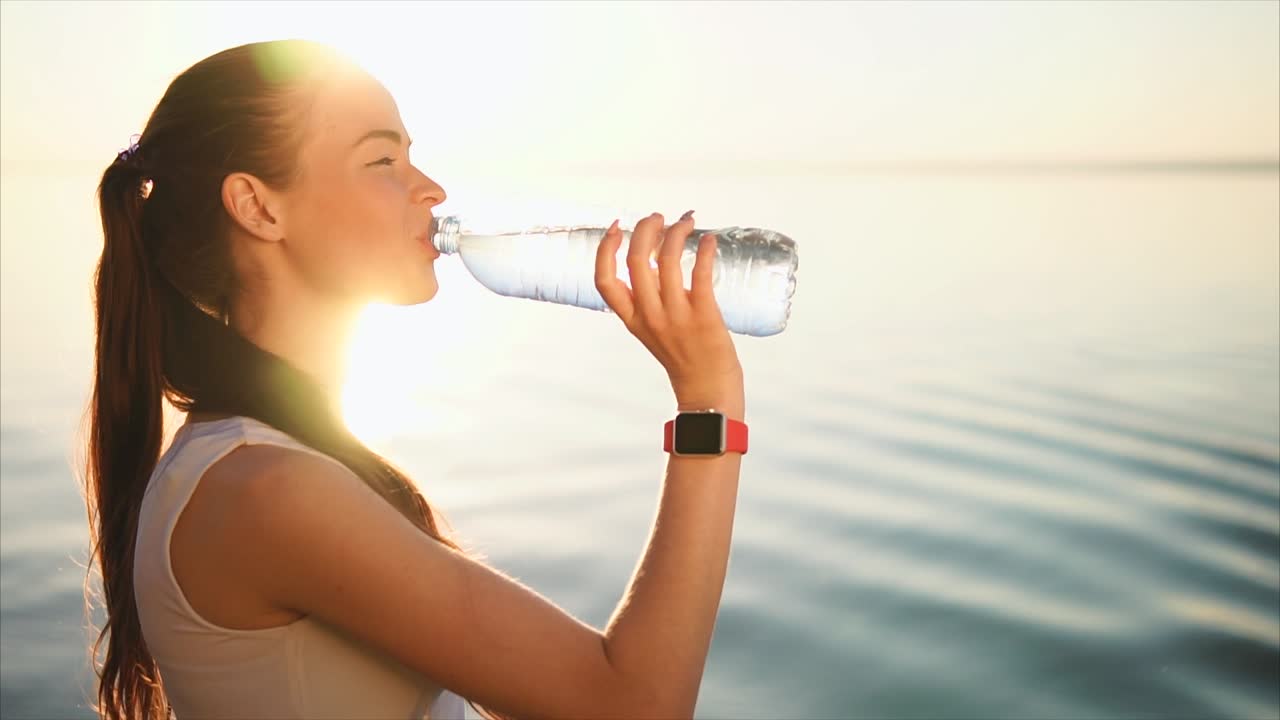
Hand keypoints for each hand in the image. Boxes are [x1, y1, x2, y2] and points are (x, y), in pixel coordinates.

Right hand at [595, 211, 744, 414]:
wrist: (707, 390)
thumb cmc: (684, 357)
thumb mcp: (653, 329)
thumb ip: (649, 298)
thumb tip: (656, 257)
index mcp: (632, 319)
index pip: (604, 280)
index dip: (605, 249)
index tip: (616, 227)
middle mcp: (649, 315)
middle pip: (635, 261)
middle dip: (645, 229)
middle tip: (658, 218)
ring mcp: (676, 315)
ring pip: (666, 260)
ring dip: (675, 233)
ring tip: (686, 222)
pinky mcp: (703, 315)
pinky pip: (700, 273)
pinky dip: (705, 250)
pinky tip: (710, 239)